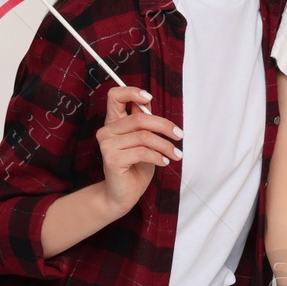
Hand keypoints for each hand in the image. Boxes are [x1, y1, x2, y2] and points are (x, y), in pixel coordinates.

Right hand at [96, 85, 182, 216]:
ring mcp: (107, 144)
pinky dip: (158, 156)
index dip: (132, 92)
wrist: (123, 193)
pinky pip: (142, 152)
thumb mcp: (144, 140)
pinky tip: (164, 162)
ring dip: (165, 145)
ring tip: (176, 154)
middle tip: (179, 135)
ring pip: (144, 136)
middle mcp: (107, 130)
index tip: (149, 98)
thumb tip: (150, 103)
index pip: (115, 96)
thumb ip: (144, 123)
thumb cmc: (136, 166)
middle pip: (139, 118)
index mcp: (114, 121)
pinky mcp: (112, 159)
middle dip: (164, 126)